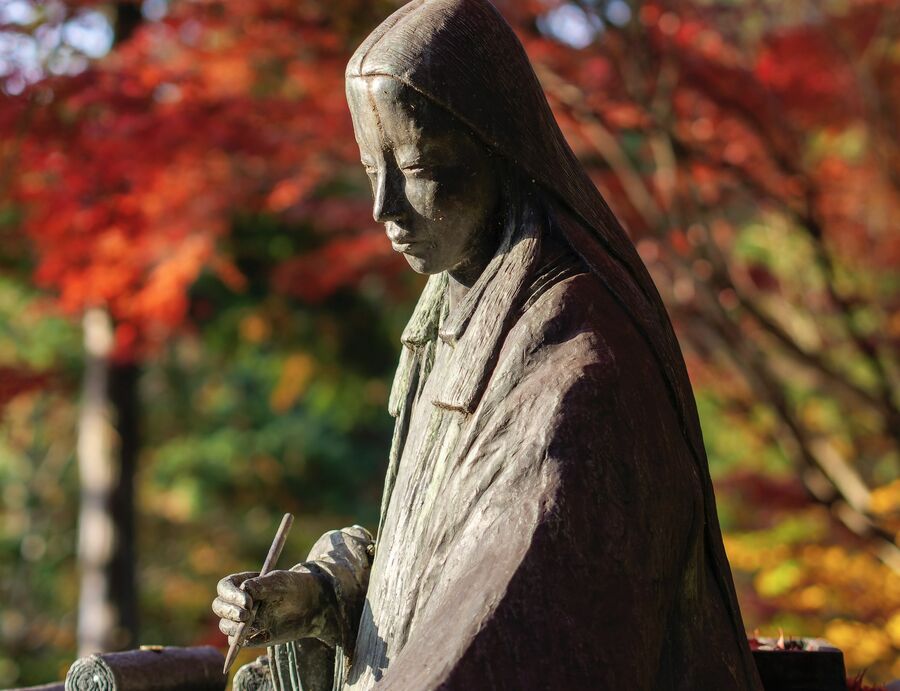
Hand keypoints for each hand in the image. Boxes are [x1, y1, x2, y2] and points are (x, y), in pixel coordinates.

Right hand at [212, 568, 330, 647]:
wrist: (310, 608)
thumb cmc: (294, 588)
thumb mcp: (281, 582)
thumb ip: (263, 585)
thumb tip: (244, 589)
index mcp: (242, 584)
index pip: (224, 587)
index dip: (231, 595)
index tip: (247, 601)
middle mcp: (238, 602)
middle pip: (219, 607)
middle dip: (229, 612)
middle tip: (247, 615)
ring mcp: (242, 621)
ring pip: (225, 626)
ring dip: (234, 627)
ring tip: (255, 624)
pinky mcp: (249, 637)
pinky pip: (238, 642)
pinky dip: (244, 641)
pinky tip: (262, 634)